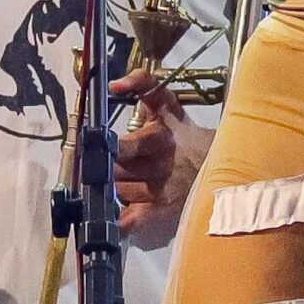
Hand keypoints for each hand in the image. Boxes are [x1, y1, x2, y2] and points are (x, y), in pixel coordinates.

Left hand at [112, 70, 210, 246]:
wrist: (214, 161)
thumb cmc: (182, 131)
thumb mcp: (165, 102)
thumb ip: (141, 83)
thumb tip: (114, 84)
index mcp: (158, 139)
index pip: (122, 146)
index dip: (103, 146)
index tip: (90, 143)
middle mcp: (159, 166)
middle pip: (113, 171)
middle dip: (103, 166)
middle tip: (99, 161)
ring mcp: (159, 192)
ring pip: (116, 192)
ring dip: (110, 185)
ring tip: (114, 177)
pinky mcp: (160, 211)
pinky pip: (129, 221)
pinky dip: (116, 219)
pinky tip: (109, 213)